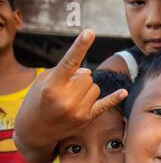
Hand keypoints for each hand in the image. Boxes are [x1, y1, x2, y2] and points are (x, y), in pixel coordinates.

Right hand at [14, 30, 127, 162]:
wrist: (34, 130)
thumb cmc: (37, 100)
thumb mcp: (43, 81)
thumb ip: (67, 72)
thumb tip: (89, 72)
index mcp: (52, 86)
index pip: (69, 62)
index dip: (80, 46)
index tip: (90, 32)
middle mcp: (66, 99)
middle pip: (88, 77)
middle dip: (79, 79)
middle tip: (66, 89)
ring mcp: (78, 111)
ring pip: (95, 88)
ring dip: (86, 89)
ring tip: (70, 98)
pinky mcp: (86, 119)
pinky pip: (104, 104)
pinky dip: (114, 98)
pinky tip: (123, 92)